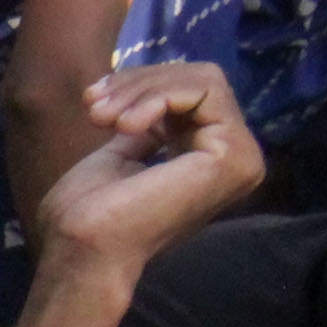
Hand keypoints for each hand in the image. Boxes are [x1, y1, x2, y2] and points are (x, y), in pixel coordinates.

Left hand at [36, 58, 266, 270]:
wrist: (84, 246)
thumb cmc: (90, 211)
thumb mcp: (123, 151)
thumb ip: (150, 126)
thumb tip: (156, 96)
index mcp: (210, 160)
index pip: (191, 93)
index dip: (141, 85)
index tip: (93, 99)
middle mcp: (236, 159)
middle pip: (199, 80)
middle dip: (139, 83)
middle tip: (94, 105)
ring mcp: (243, 159)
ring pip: (203, 80)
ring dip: (142, 89)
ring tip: (103, 116)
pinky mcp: (236, 156)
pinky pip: (206, 90)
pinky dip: (158, 96)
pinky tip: (127, 126)